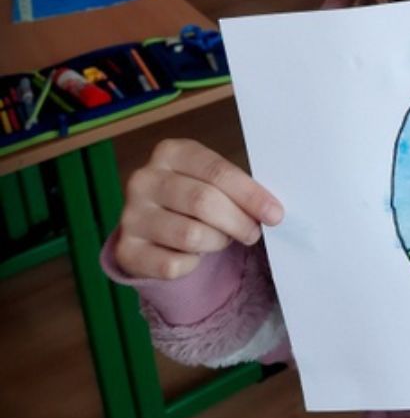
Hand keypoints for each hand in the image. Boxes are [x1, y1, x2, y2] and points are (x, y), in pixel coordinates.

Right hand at [115, 139, 283, 279]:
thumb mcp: (210, 178)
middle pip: (204, 202)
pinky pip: (172, 265)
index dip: (250, 194)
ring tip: (223, 238)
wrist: (149, 222)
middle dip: (238, 221)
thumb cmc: (192, 193)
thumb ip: (235, 187)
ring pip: (190, 236)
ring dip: (218, 241)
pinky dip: (193, 264)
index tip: (275, 214)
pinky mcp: (126, 250)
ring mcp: (130, 215)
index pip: (217, 171)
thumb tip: (271, 209)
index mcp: (170, 152)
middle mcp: (144, 180)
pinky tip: (194, 254)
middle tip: (253, 232)